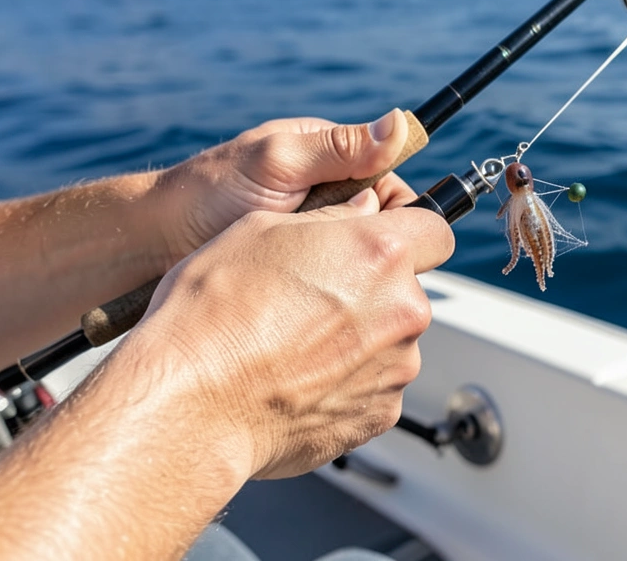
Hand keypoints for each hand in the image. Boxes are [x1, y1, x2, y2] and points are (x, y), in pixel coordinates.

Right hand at [126, 190, 453, 480]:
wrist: (190, 402)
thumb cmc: (214, 312)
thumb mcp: (262, 229)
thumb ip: (331, 217)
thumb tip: (364, 211)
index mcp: (381, 254)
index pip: (436, 228)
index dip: (409, 229)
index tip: (384, 237)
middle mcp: (402, 310)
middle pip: (408, 288)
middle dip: (374, 287)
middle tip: (314, 294)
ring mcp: (396, 368)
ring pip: (393, 338)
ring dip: (361, 335)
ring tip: (295, 341)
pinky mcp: (381, 414)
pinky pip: (375, 384)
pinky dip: (348, 379)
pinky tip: (297, 376)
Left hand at [152, 110, 414, 266]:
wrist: (157, 242)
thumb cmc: (210, 191)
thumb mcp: (278, 163)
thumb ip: (338, 148)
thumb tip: (399, 122)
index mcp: (330, 155)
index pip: (389, 180)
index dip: (395, 210)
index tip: (387, 236)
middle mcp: (328, 192)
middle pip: (379, 221)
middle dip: (371, 242)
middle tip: (345, 261)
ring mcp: (314, 230)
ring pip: (358, 254)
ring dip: (350, 267)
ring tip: (327, 281)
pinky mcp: (299, 266)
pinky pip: (332, 279)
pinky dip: (329, 287)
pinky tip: (317, 297)